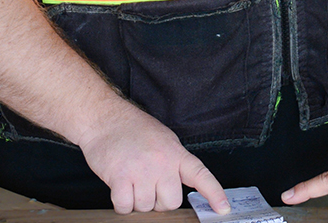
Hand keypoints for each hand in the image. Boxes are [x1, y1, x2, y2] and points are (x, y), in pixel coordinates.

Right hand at [78, 104, 228, 214]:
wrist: (104, 118)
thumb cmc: (132, 129)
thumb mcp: (164, 140)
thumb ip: (174, 162)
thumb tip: (178, 185)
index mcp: (176, 153)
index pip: (201, 176)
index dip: (214, 194)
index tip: (223, 209)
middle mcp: (162, 163)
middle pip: (170, 202)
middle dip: (158, 201)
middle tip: (147, 186)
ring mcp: (142, 171)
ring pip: (145, 207)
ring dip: (136, 201)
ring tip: (131, 181)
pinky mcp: (121, 178)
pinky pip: (125, 206)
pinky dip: (121, 204)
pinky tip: (119, 188)